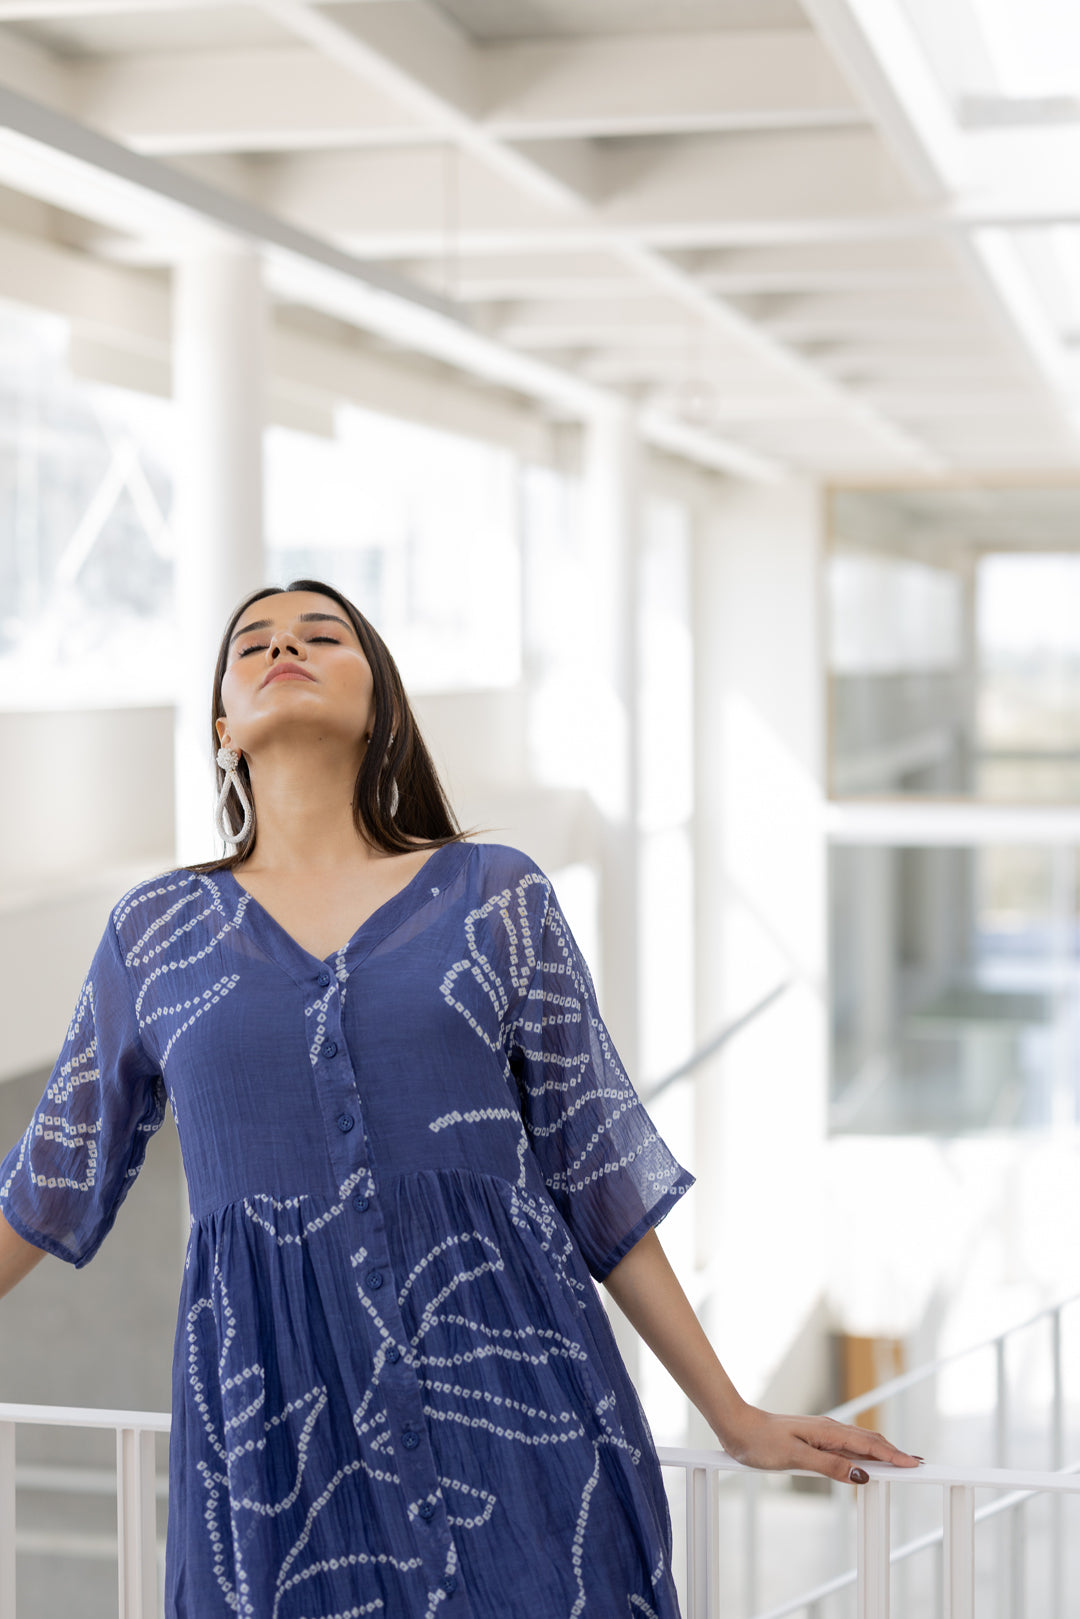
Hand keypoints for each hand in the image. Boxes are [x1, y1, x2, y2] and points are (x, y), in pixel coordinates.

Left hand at [718, 1403, 921, 1483]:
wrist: (737, 1426)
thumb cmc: (761, 1442)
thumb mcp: (795, 1458)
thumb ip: (830, 1466)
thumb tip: (862, 1475)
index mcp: (828, 1432)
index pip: (869, 1445)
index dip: (894, 1455)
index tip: (916, 1464)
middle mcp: (829, 1429)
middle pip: (870, 1441)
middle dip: (894, 1453)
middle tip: (918, 1466)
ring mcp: (822, 1432)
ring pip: (859, 1442)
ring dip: (881, 1452)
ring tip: (900, 1464)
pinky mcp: (814, 1438)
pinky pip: (846, 1445)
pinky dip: (863, 1453)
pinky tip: (865, 1462)